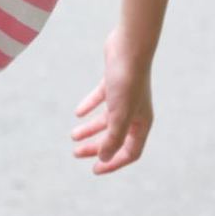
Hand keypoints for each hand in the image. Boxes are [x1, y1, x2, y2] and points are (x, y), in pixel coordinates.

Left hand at [70, 27, 153, 174]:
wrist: (129, 46)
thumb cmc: (127, 82)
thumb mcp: (119, 116)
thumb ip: (112, 139)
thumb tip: (103, 158)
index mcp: (142, 123)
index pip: (130, 152)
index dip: (113, 163)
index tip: (94, 169)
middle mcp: (135, 112)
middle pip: (115, 137)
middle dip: (96, 147)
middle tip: (76, 153)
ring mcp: (125, 96)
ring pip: (107, 119)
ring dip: (90, 129)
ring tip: (72, 135)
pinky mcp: (115, 81)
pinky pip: (101, 99)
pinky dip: (90, 106)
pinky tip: (78, 112)